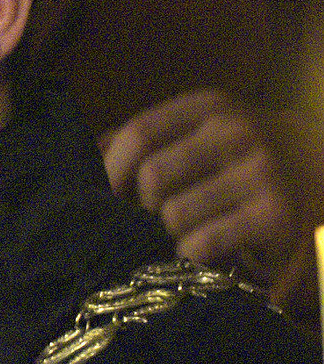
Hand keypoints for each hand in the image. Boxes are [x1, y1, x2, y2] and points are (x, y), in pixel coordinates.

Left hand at [101, 89, 297, 286]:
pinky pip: (202, 244)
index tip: (102, 196)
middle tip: (151, 222)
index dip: (110, 169)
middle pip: (151, 176)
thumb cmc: (249, 160)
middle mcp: (238, 132)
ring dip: (169, 235)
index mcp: (212, 107)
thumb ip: (153, 139)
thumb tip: (87, 154)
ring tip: (184, 237)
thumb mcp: (207, 132)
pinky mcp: (275, 217)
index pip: (140, 132)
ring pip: (173, 214)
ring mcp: (261, 173)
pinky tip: (205, 254)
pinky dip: (192, 256)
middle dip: (142, 207)